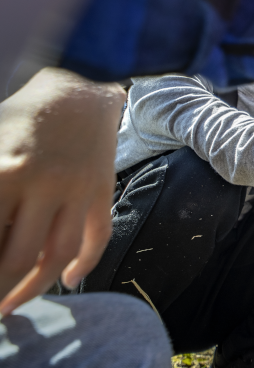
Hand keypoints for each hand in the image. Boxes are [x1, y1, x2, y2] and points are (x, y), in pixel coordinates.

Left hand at [0, 69, 124, 313]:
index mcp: (9, 170)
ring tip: (13, 306)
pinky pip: (98, 236)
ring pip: (59, 254)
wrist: (78, 91)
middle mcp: (47, 184)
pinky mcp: (101, 190)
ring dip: (34, 288)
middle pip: (18, 255)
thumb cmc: (21, 114)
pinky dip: (86, 264)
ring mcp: (79, 190)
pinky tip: (70, 281)